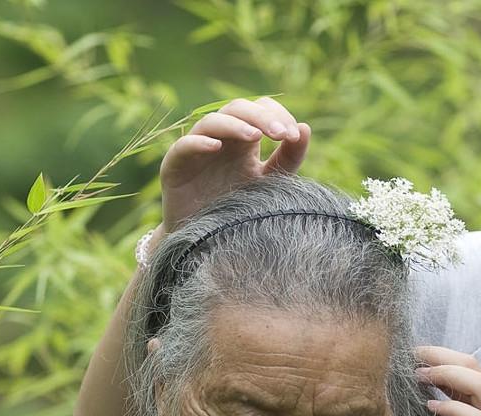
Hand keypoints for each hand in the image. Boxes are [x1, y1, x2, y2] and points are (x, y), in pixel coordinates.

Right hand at [156, 96, 310, 237]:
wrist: (206, 242)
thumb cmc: (239, 209)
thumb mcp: (270, 182)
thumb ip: (288, 159)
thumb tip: (306, 129)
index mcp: (244, 140)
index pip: (261, 109)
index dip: (278, 115)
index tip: (294, 135)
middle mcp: (221, 139)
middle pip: (237, 108)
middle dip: (261, 117)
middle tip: (281, 133)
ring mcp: (197, 150)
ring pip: (212, 122)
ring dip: (235, 124)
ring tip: (255, 136)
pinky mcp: (175, 166)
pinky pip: (183, 146)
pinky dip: (198, 142)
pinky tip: (215, 147)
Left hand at [415, 346, 480, 415]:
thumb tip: (410, 399)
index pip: (468, 368)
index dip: (440, 356)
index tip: (411, 354)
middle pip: (475, 366)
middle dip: (441, 356)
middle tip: (411, 356)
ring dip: (448, 375)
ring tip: (420, 376)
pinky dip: (452, 408)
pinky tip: (430, 408)